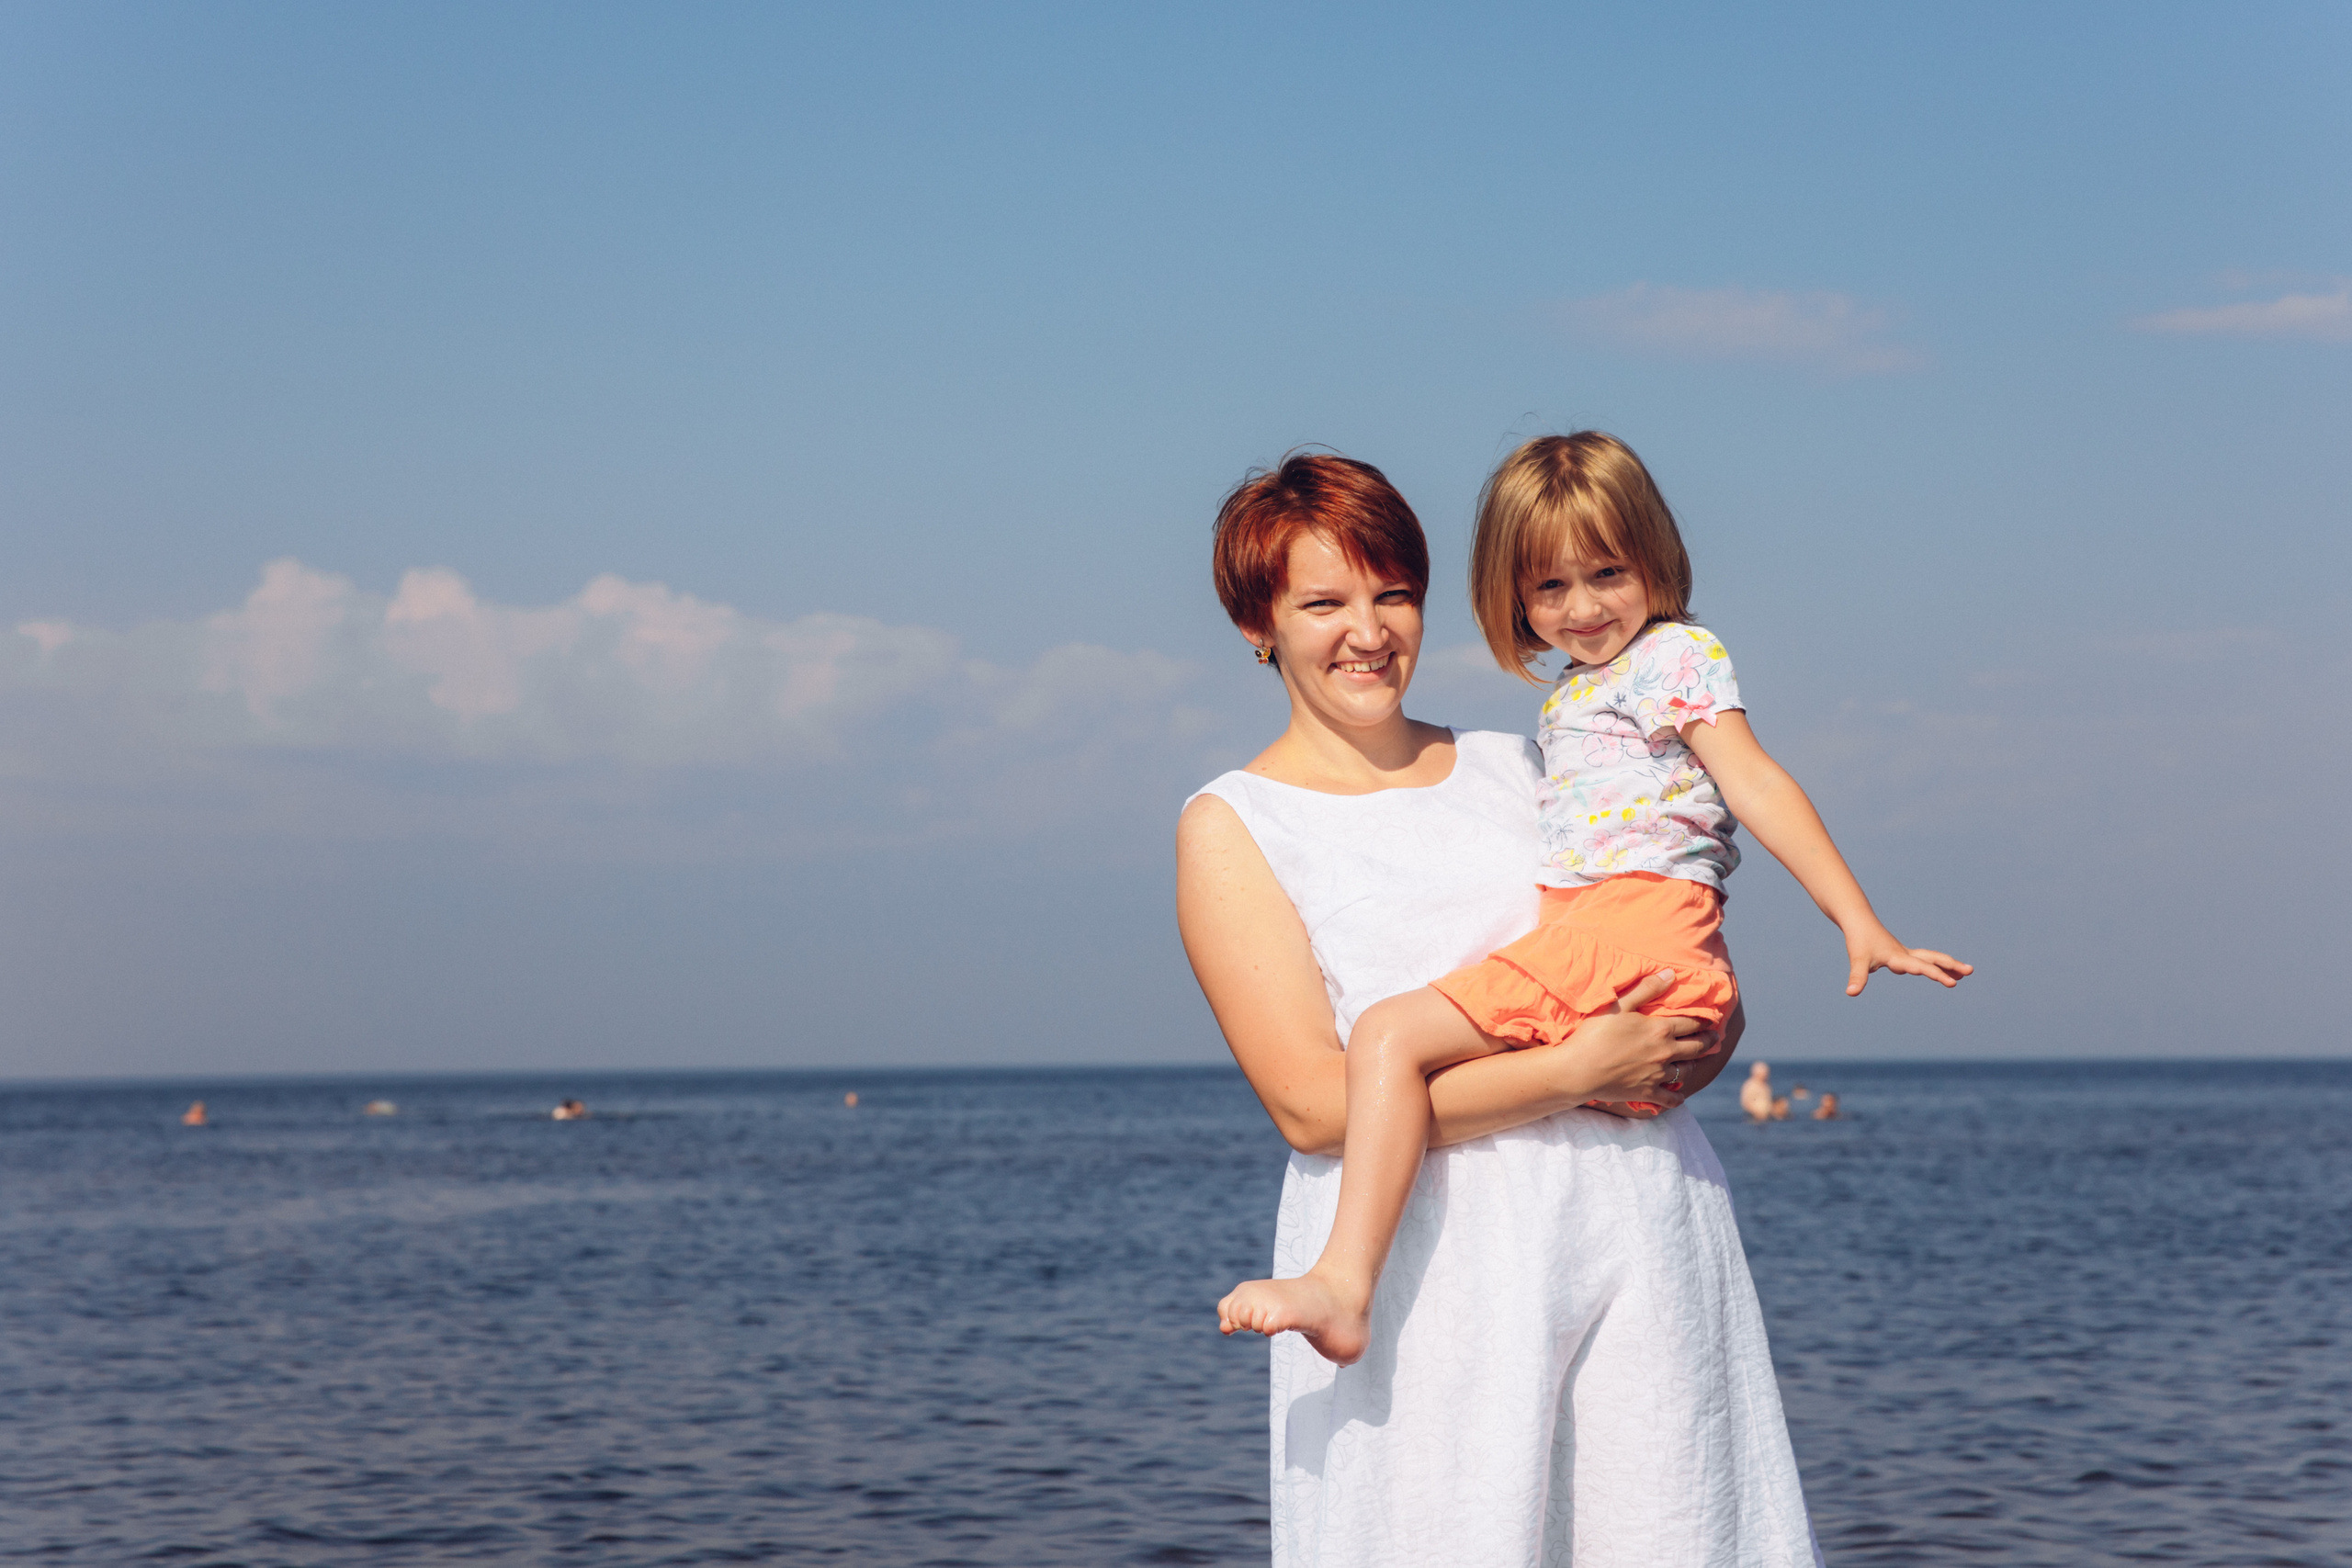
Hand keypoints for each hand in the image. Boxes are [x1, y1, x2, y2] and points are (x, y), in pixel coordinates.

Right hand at [1557, 969, 1717, 1107]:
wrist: (1578, 1069)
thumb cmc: (1594, 1033)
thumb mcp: (1619, 1005)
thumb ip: (1646, 989)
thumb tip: (1670, 974)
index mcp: (1660, 1029)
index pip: (1691, 1023)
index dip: (1703, 1020)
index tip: (1711, 1019)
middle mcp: (1665, 1052)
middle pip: (1696, 1047)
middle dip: (1708, 1041)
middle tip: (1713, 1038)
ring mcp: (1658, 1075)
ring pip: (1686, 1071)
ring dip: (1693, 1065)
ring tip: (1695, 1061)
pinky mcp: (1647, 1093)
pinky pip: (1670, 1099)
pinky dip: (1677, 1098)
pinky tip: (1678, 1096)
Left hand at [1844, 925, 1972, 995]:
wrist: (1858, 921)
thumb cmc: (1859, 940)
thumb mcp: (1858, 960)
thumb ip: (1857, 977)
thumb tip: (1851, 993)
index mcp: (1899, 957)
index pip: (1922, 967)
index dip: (1937, 975)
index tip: (1952, 984)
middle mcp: (1906, 954)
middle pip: (1933, 959)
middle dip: (1951, 966)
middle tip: (1970, 971)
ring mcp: (1905, 953)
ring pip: (1931, 958)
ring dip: (1947, 965)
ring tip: (1963, 974)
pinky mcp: (1901, 954)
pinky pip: (1923, 960)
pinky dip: (1934, 965)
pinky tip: (1940, 972)